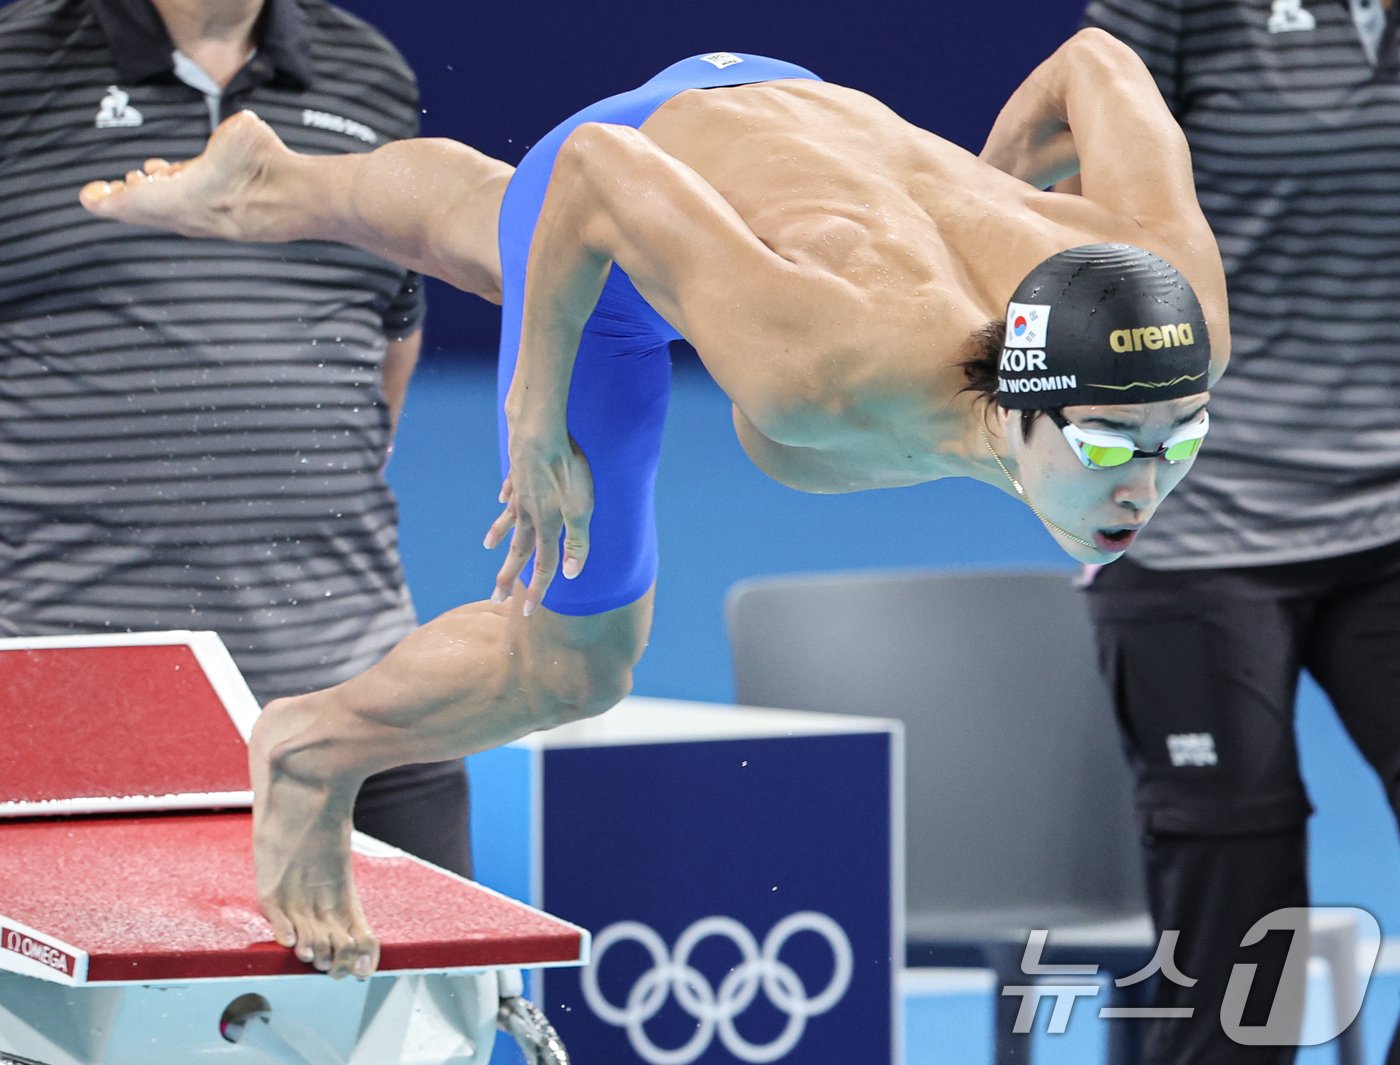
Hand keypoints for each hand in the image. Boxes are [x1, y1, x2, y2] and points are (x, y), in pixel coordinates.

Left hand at [79, 110, 295, 241]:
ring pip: (168, 212)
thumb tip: (244, 130)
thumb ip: (233, 131)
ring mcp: (207, 224)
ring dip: (155, 196)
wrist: (300, 199)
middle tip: (115, 186)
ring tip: (148, 176)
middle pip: (142, 212)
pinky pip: (192, 213)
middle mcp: (186, 217)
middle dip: (126, 197)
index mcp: (175, 199)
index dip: (104, 201)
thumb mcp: (243, 133)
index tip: (90, 196)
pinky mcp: (227, 225)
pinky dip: (182, 200)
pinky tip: (189, 183)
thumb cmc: (268, 168)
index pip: (126, 205)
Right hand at [484, 429, 593, 615]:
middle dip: (509, 576)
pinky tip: (502, 499)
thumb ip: (577, 542)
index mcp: (546, 525)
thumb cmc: (566, 469)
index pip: (543, 566)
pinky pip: (510, 490)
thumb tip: (571, 574)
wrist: (539, 431)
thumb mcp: (581, 508)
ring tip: (490, 549)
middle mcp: (529, 513)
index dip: (538, 591)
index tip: (528, 613)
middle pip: (519, 550)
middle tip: (495, 596)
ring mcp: (520, 493)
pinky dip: (505, 499)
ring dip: (501, 536)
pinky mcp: (517, 472)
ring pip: (510, 521)